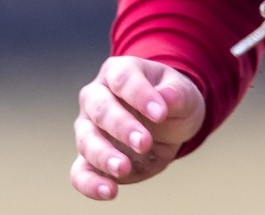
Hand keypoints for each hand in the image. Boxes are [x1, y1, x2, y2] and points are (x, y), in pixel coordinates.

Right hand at [69, 56, 205, 199]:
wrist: (166, 122)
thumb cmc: (171, 100)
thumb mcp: (183, 93)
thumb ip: (177, 94)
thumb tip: (166, 98)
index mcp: (119, 72)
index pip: (123, 79)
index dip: (139, 95)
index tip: (160, 113)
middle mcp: (96, 97)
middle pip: (100, 109)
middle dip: (121, 127)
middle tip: (143, 142)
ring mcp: (89, 128)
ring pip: (87, 140)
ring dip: (104, 156)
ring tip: (123, 168)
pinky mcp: (89, 158)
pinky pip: (81, 172)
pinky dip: (90, 184)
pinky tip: (109, 192)